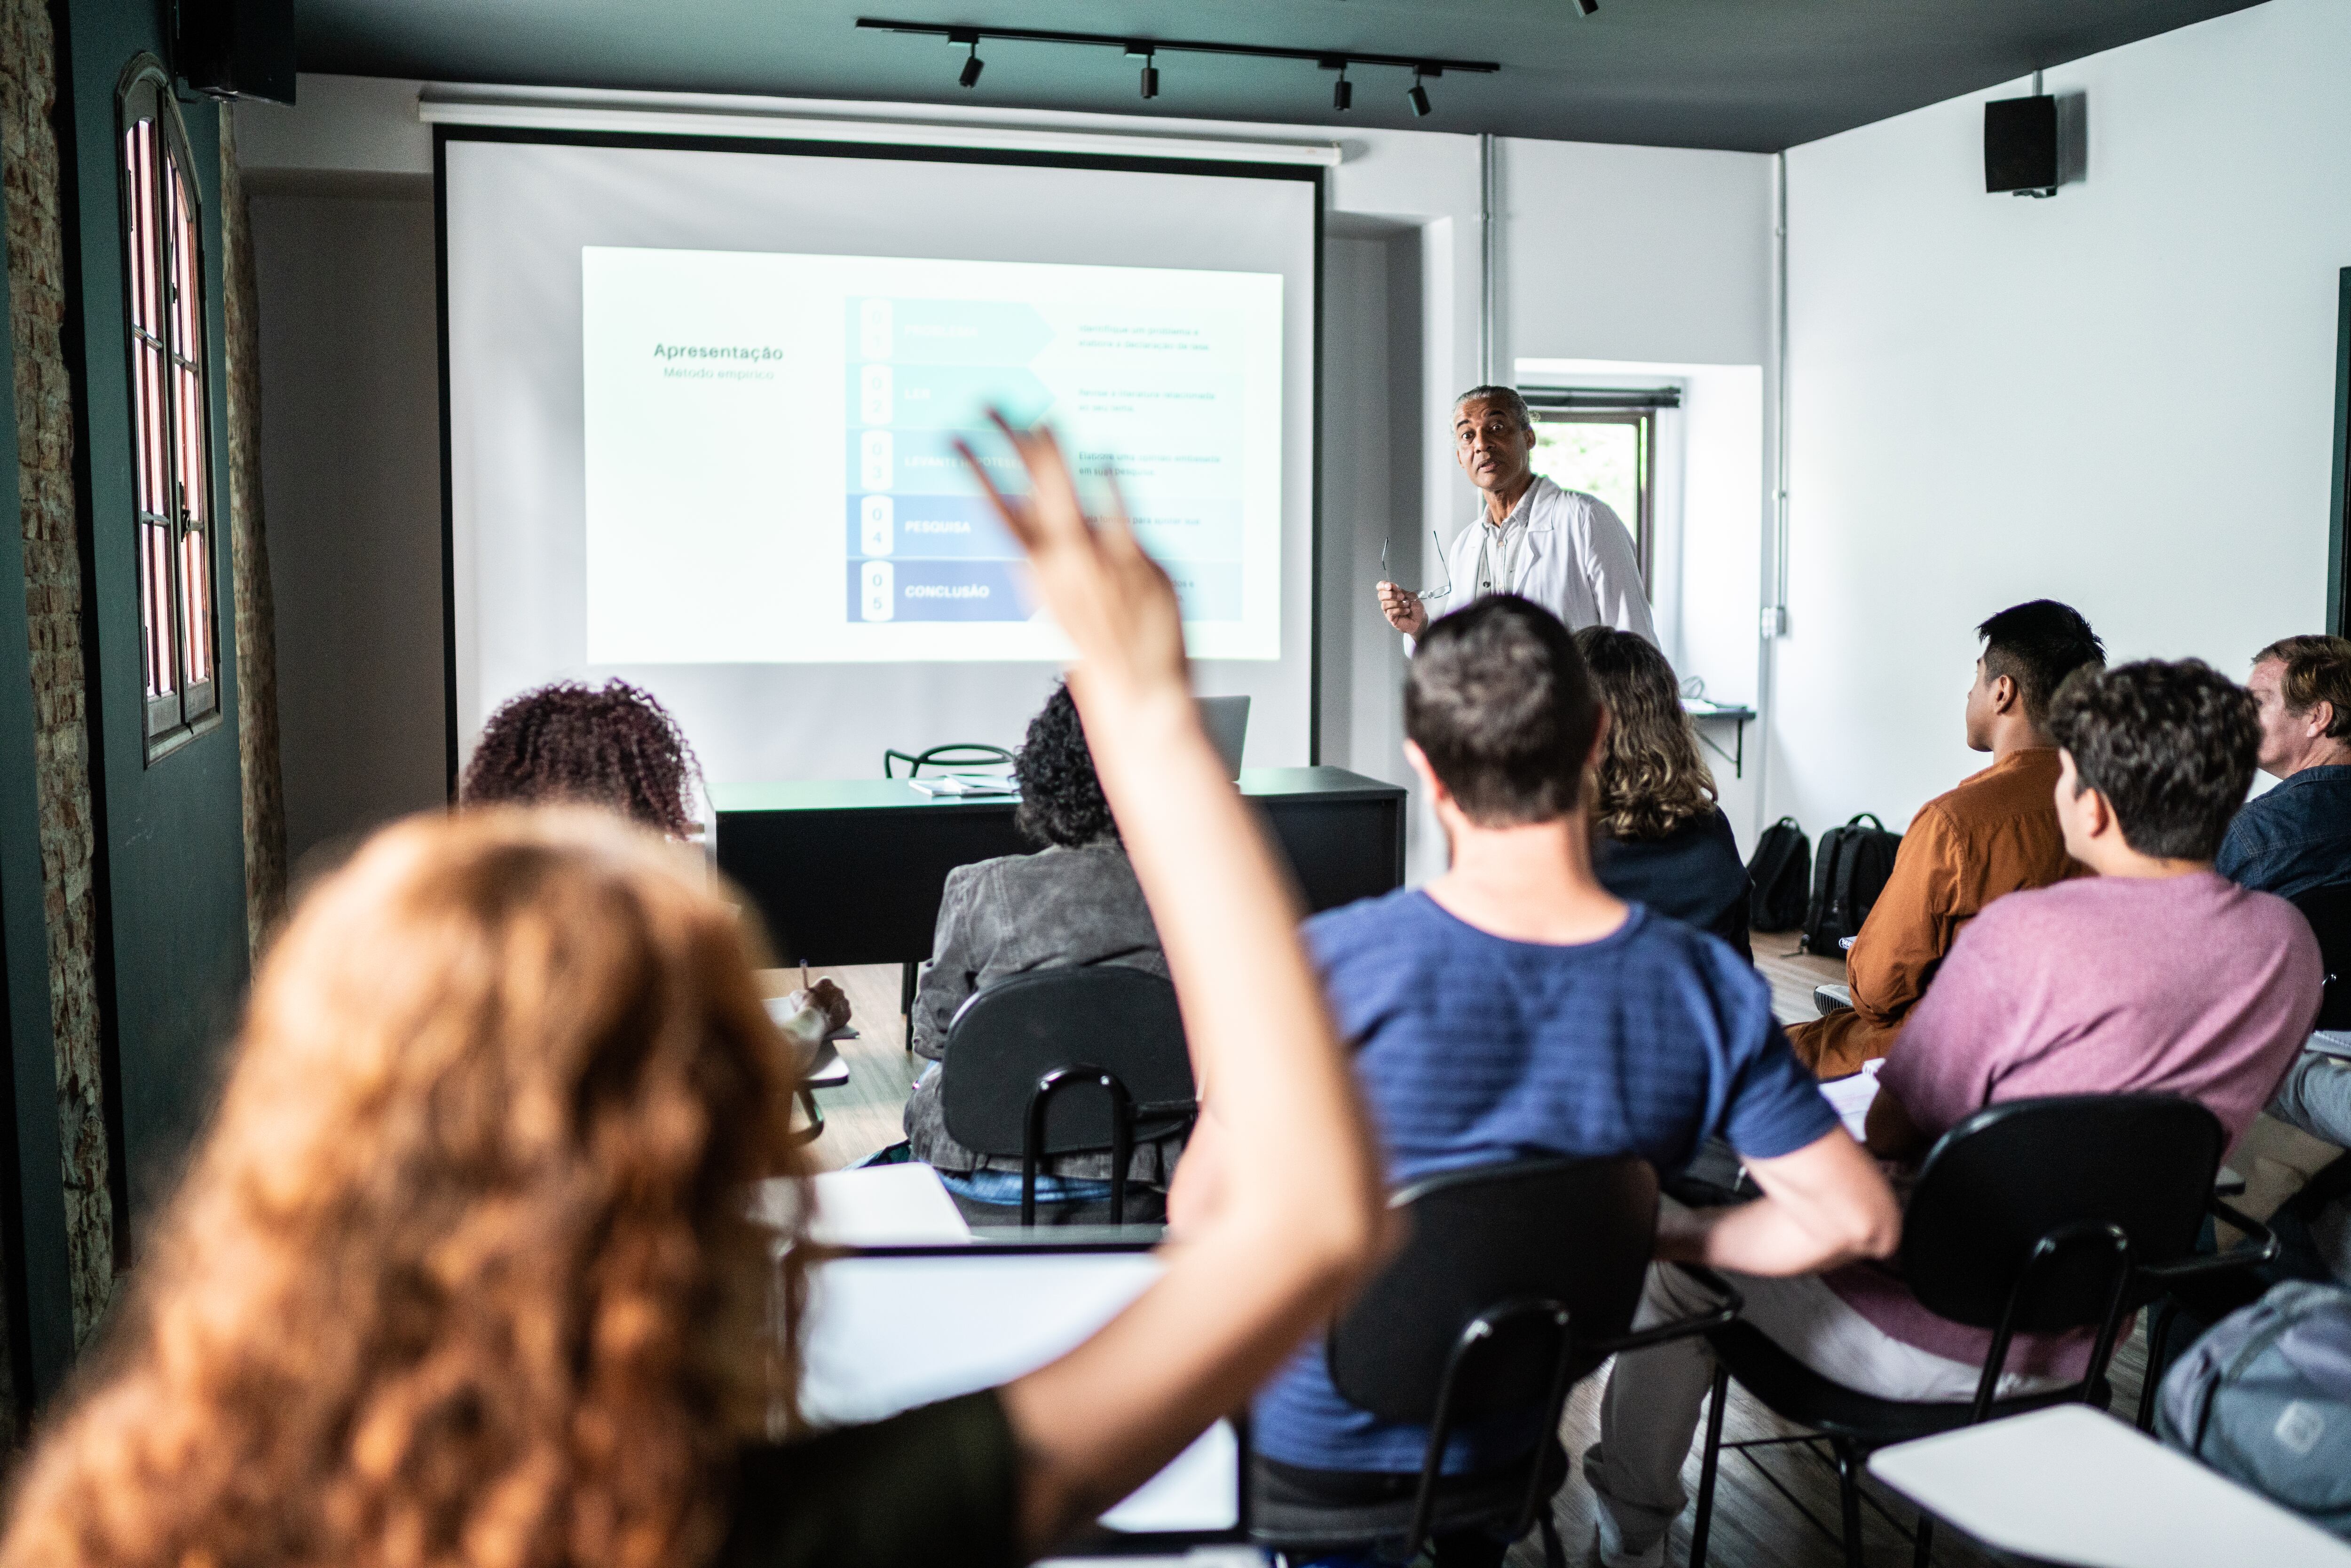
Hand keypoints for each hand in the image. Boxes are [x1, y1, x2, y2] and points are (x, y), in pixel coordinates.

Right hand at [786, 978, 850, 1034]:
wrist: (812, 1021)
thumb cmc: (803, 1006)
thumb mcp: (796, 995)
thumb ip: (802, 992)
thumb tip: (802, 995)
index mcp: (827, 981)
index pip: (824, 984)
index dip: (819, 991)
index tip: (816, 997)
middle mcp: (839, 989)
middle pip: (834, 993)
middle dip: (829, 999)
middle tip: (821, 1007)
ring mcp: (845, 1002)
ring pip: (840, 1004)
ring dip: (835, 1008)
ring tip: (825, 1015)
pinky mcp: (848, 1013)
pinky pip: (844, 1015)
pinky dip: (839, 1018)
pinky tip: (831, 1021)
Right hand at [957, 413, 1186, 709]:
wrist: (1140, 694)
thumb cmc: (1102, 654)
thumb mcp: (1061, 605)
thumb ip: (1054, 562)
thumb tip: (1046, 526)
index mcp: (1035, 572)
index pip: (993, 507)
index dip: (972, 470)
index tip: (954, 440)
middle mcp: (1060, 560)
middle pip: (1024, 484)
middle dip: (1002, 438)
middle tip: (988, 405)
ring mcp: (1096, 557)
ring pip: (1066, 487)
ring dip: (1051, 447)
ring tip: (1039, 417)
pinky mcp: (1135, 561)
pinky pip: (1121, 509)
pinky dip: (1112, 480)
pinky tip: (1108, 454)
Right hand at [1376, 581, 1427, 636]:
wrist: (1421, 619)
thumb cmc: (1416, 608)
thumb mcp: (1411, 596)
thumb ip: (1401, 591)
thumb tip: (1393, 587)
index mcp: (1393, 593)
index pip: (1381, 587)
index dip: (1383, 585)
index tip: (1389, 586)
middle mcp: (1389, 601)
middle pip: (1380, 595)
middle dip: (1391, 595)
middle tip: (1402, 597)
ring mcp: (1388, 610)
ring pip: (1385, 604)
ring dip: (1397, 603)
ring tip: (1407, 605)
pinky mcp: (1390, 618)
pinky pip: (1390, 612)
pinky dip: (1400, 610)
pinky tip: (1406, 611)